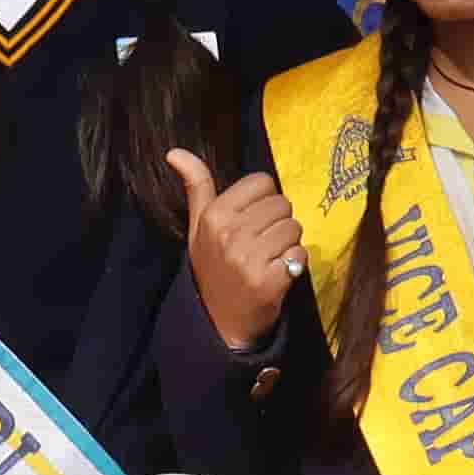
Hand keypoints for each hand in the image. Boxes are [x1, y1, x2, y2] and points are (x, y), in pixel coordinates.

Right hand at [167, 153, 302, 350]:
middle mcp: (229, 234)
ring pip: (294, 228)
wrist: (220, 323)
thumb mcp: (198, 227)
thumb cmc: (212, 268)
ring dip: (288, 243)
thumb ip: (196, 186)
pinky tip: (277, 274)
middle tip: (261, 244)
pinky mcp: (270, 281)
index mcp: (213, 215)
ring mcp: (249, 259)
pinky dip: (294, 264)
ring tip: (269, 258)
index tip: (251, 221)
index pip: (262, 182)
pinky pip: (300, 254)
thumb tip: (173, 151)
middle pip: (282, 204)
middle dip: (277, 222)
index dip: (263, 200)